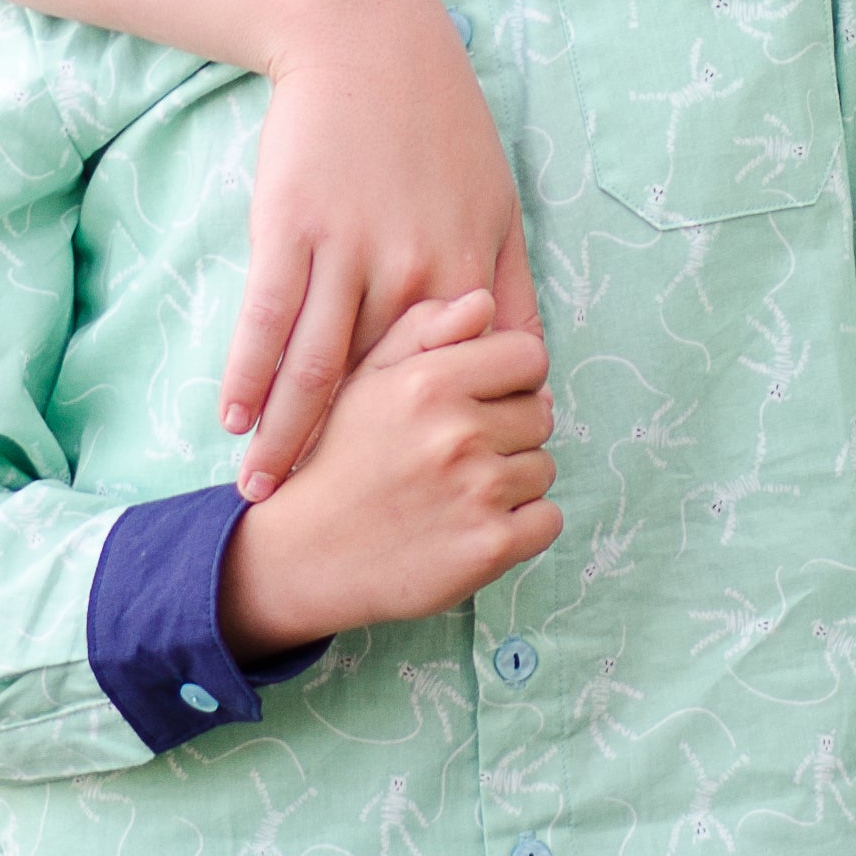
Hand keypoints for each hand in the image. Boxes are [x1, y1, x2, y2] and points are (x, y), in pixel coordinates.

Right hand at [214, 291, 559, 656]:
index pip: (529, 356)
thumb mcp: (365, 379)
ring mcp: (477, 493)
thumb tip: (484, 301)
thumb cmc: (341, 458)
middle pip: (540, 414)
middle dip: (509, 430)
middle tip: (459, 453)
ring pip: (543, 468)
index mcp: (428, 383)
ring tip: (458, 491)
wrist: (307, 554)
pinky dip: (522, 525)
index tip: (485, 399)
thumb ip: (423, 329)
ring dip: (512, 480)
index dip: (512, 377)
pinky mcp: (490, 547)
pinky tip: (474, 524)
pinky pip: (548, 520)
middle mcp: (457, 433)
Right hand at [220, 0, 537, 498]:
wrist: (372, 43)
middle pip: (381, 395)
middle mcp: (412, 271)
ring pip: (318, 368)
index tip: (421, 506)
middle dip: (352, 466)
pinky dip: (249, 375)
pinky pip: (268, 318)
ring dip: (288, 439)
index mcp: (468, 273)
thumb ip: (509, 291)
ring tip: (264, 496)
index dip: (435, 451)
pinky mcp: (292, 228)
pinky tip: (234, 419)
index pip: (455, 389)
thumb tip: (529, 370)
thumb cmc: (440, 129)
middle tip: (328, 526)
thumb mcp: (496, 206)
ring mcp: (348, 251)